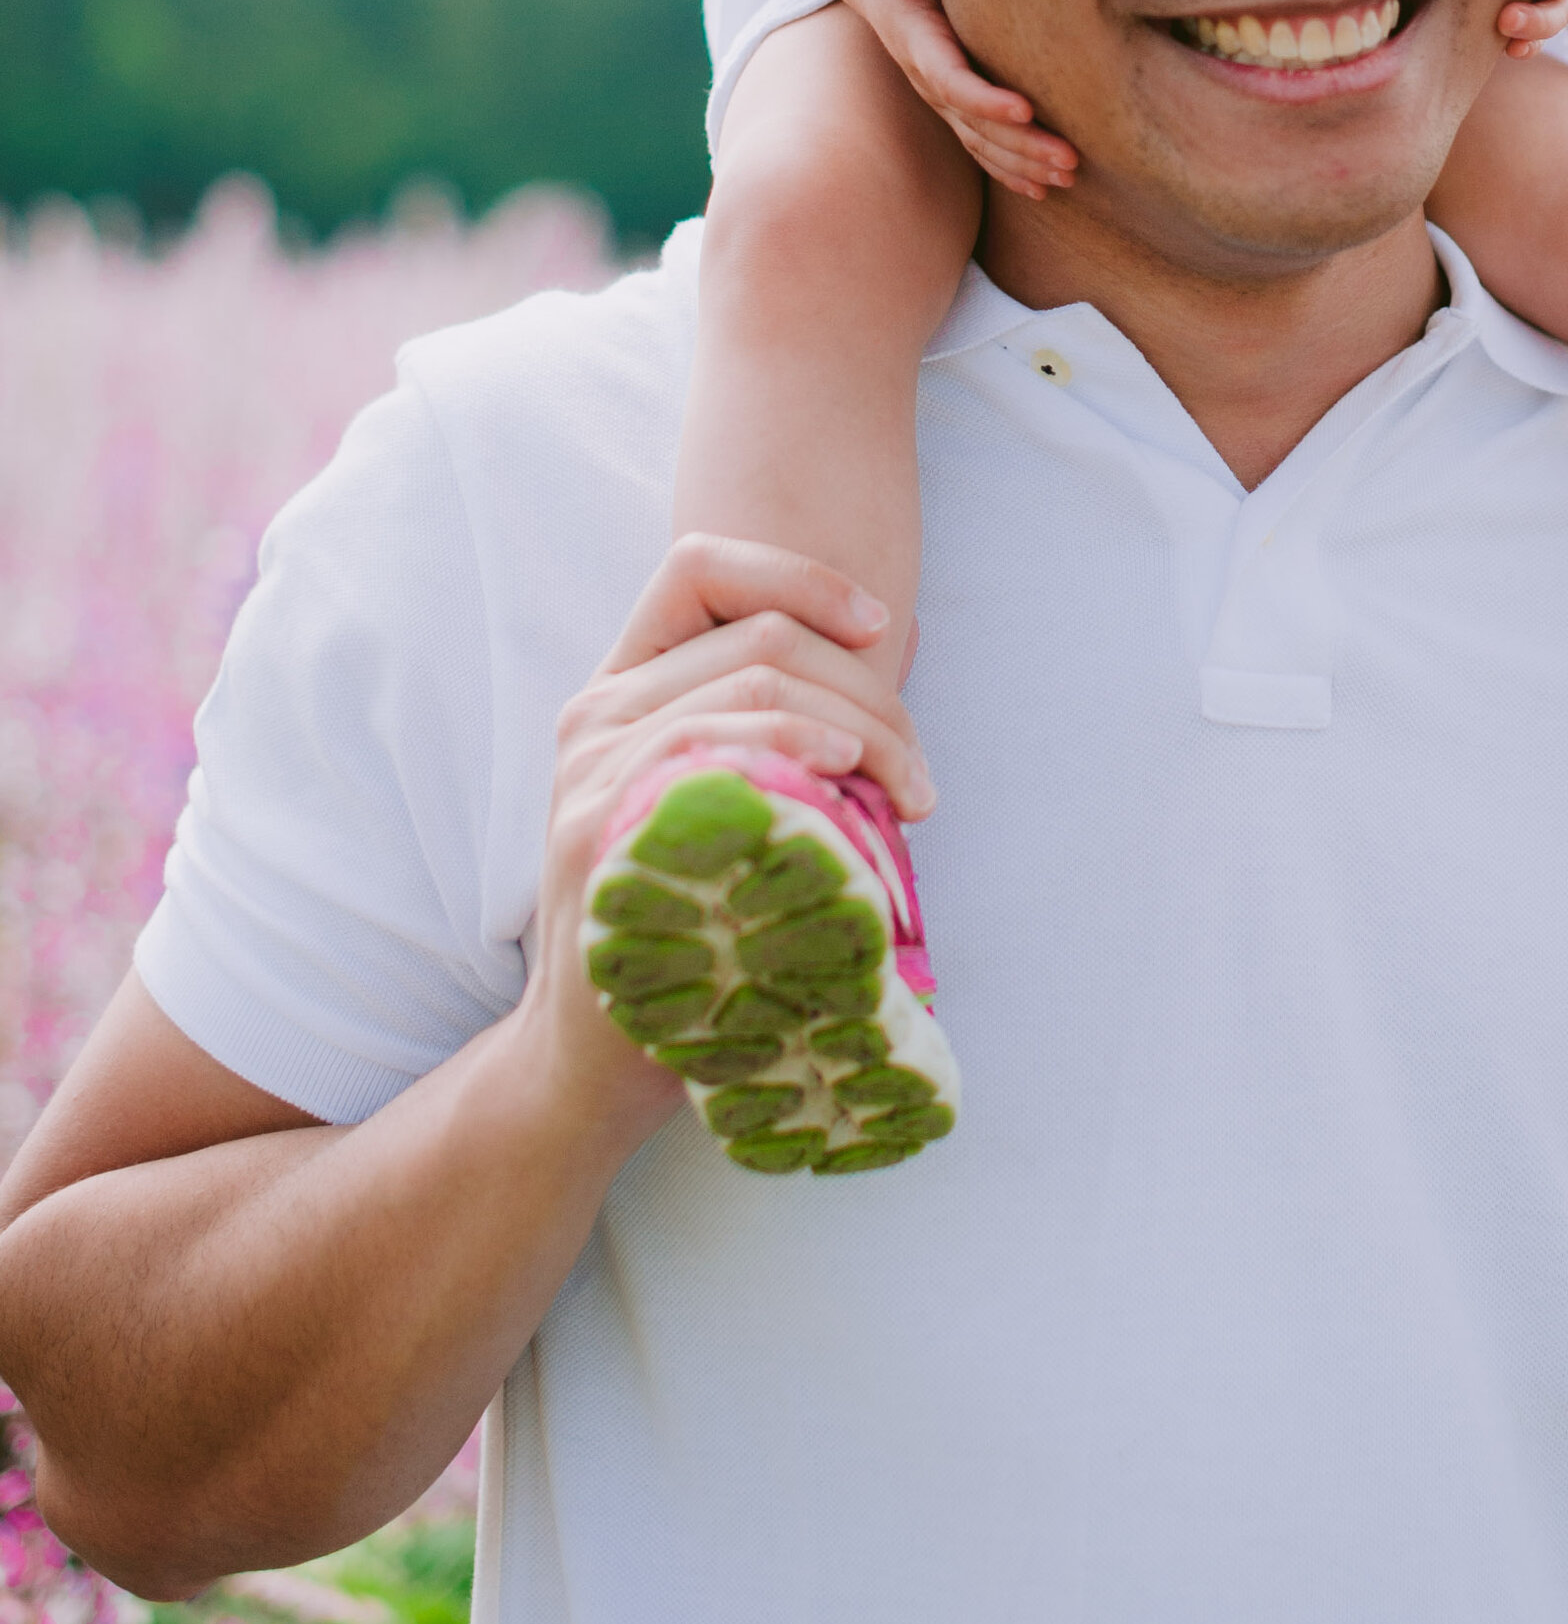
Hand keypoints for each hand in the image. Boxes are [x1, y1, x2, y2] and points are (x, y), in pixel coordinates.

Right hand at [526, 536, 933, 1120]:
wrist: (592, 1056)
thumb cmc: (688, 921)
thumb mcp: (728, 800)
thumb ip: (783, 724)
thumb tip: (899, 645)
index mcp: (623, 689)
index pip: (700, 566)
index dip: (799, 575)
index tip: (879, 625)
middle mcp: (596, 716)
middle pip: (761, 637)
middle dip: (869, 687)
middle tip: (919, 772)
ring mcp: (592, 773)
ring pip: (755, 686)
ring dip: (860, 727)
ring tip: (907, 794)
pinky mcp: (600, 832)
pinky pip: (712, 750)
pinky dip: (795, 748)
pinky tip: (842, 776)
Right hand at [848, 0, 1077, 200]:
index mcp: (916, 42)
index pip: (950, 80)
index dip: (986, 99)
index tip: (1025, 110)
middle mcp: (927, 78)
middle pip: (975, 124)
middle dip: (1022, 145)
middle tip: (1069, 159)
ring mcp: (941, 97)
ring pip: (982, 142)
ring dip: (1025, 163)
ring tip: (1069, 175)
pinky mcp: (954, 104)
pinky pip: (981, 145)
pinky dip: (1010, 169)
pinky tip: (1042, 188)